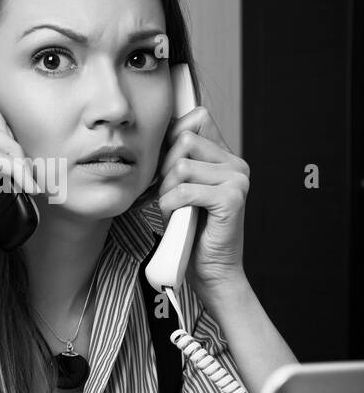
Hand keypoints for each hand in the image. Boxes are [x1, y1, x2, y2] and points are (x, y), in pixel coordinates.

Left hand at [157, 104, 249, 295]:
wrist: (211, 272)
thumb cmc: (191, 233)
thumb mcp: (181, 188)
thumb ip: (176, 159)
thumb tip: (154, 132)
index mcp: (226, 158)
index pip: (196, 120)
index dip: (172, 139)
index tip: (165, 167)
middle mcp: (236, 164)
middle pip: (184, 139)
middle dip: (165, 169)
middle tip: (169, 195)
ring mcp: (237, 180)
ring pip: (181, 166)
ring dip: (167, 191)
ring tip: (175, 209)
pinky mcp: (232, 198)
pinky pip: (184, 190)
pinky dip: (171, 206)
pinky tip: (178, 218)